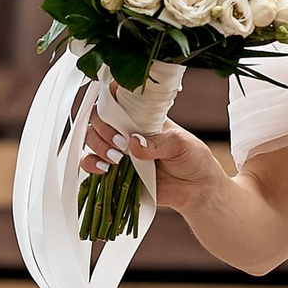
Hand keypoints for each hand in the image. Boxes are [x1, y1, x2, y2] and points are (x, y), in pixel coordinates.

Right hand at [80, 106, 218, 216]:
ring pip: (91, 138)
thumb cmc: (192, 158)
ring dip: (97, 146)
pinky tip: (104, 169)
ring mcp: (118, 149)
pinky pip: (91, 163)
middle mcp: (126, 129)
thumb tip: (133, 142)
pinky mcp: (114, 170)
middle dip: (103, 128)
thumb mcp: (180, 144)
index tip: (113, 111)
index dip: (108, 99)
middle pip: (97, 117)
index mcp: (142, 115)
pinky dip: (91, 164)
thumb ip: (157, 143)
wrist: (197, 189)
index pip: (117, 98)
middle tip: (121, 144)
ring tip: (116, 159)